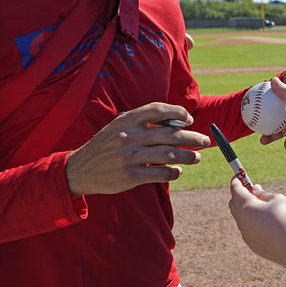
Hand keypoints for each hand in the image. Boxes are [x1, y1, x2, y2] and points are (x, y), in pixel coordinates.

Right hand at [65, 103, 209, 195]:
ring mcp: (130, 157)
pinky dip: (173, 172)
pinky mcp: (130, 176)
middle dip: (192, 138)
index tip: (190, 119)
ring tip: (196, 157)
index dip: (178, 113)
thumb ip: (142, 122)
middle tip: (205, 141)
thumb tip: (176, 122)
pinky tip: (178, 172)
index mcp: (127, 120)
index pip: (159, 110)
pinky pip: (160, 173)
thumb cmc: (106, 145)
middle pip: (170, 134)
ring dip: (187, 156)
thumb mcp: (118, 126)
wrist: (80, 169)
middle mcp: (129, 136)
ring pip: (168, 155)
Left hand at [227, 178, 285, 265]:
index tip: (239, 175)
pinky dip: (253, 222)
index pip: (235, 189)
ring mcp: (245, 234)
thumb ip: (264, 193)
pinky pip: (248, 229)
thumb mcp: (278, 199)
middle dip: (240, 194)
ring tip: (263, 206)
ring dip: (247, 209)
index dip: (237, 180)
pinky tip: (267, 223)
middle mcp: (241, 221)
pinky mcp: (252, 245)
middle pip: (234, 203)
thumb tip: (255, 191)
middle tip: (252, 189)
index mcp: (246, 206)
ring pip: (241, 217)